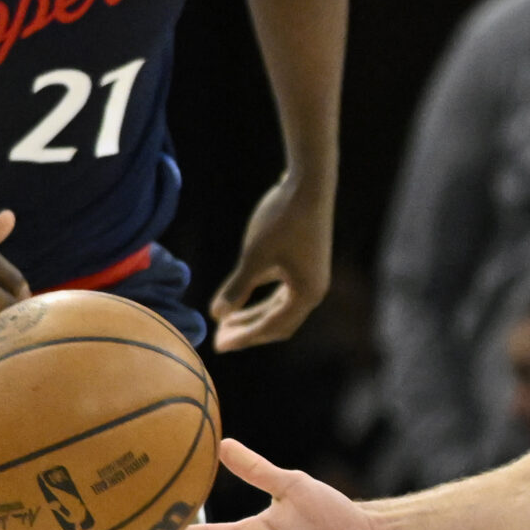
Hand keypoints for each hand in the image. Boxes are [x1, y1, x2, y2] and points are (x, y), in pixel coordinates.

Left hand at [209, 174, 331, 352]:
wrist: (308, 184)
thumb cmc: (282, 220)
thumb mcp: (254, 256)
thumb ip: (236, 288)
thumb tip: (216, 316)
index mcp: (306, 294)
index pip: (271, 327)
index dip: (244, 338)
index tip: (217, 345)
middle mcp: (313, 290)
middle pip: (278, 323)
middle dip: (249, 331)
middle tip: (219, 338)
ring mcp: (311, 277)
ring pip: (280, 308)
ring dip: (254, 316)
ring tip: (227, 321)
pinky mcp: (306, 264)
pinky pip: (282, 292)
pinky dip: (262, 299)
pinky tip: (240, 297)